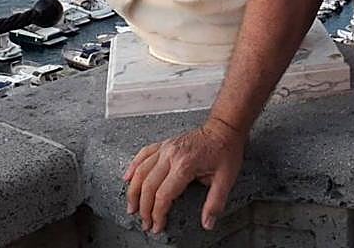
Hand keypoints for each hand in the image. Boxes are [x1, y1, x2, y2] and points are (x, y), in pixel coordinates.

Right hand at [123, 117, 245, 234]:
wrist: (224, 127)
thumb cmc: (226, 150)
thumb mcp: (226, 178)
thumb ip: (215, 203)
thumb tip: (208, 223)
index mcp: (185, 165)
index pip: (164, 195)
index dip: (158, 214)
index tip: (158, 226)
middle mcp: (171, 155)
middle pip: (148, 185)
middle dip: (144, 208)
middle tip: (145, 223)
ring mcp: (166, 148)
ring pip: (141, 171)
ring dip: (133, 191)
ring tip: (132, 207)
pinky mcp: (164, 144)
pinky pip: (143, 154)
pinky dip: (133, 167)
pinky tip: (127, 178)